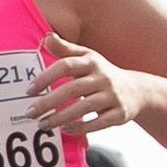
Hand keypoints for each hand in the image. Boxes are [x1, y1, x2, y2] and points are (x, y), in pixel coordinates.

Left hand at [32, 32, 147, 137]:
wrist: (137, 90)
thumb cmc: (102, 74)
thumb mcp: (87, 58)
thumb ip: (65, 49)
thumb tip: (46, 38)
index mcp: (92, 62)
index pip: (65, 65)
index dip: (45, 77)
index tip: (29, 91)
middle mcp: (103, 77)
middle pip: (72, 89)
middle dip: (48, 102)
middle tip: (29, 113)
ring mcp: (112, 96)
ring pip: (84, 107)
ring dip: (60, 118)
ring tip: (42, 125)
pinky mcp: (119, 114)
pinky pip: (98, 122)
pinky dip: (81, 127)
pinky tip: (65, 129)